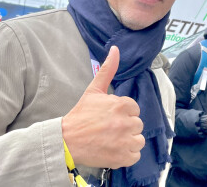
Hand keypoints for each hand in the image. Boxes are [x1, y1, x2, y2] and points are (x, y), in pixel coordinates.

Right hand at [62, 46, 144, 168]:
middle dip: (126, 125)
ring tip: (112, 138)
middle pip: (137, 124)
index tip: (110, 115)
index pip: (134, 108)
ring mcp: (125, 142)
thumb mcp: (94, 89)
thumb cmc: (81, 113)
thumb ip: (108, 69)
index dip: (123, 112)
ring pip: (138, 140)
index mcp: (121, 104)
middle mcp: (126, 123)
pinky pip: (135, 155)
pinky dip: (126, 154)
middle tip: (109, 127)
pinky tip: (113, 149)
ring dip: (128, 140)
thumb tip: (116, 48)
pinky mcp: (123, 158)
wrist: (67, 139)